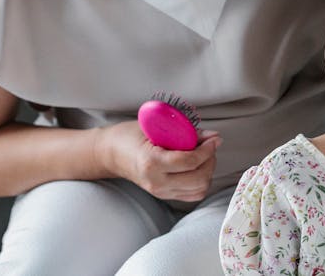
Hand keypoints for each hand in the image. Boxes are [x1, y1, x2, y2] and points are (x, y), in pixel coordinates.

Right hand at [96, 121, 221, 201]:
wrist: (110, 154)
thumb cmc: (130, 135)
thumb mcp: (155, 127)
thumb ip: (185, 131)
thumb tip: (213, 136)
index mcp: (151, 163)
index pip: (189, 161)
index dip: (207, 150)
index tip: (214, 139)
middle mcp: (156, 182)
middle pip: (198, 178)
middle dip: (210, 161)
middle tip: (210, 146)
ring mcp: (160, 192)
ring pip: (199, 189)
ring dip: (208, 171)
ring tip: (204, 156)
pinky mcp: (164, 196)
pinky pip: (193, 194)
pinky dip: (202, 181)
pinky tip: (198, 166)